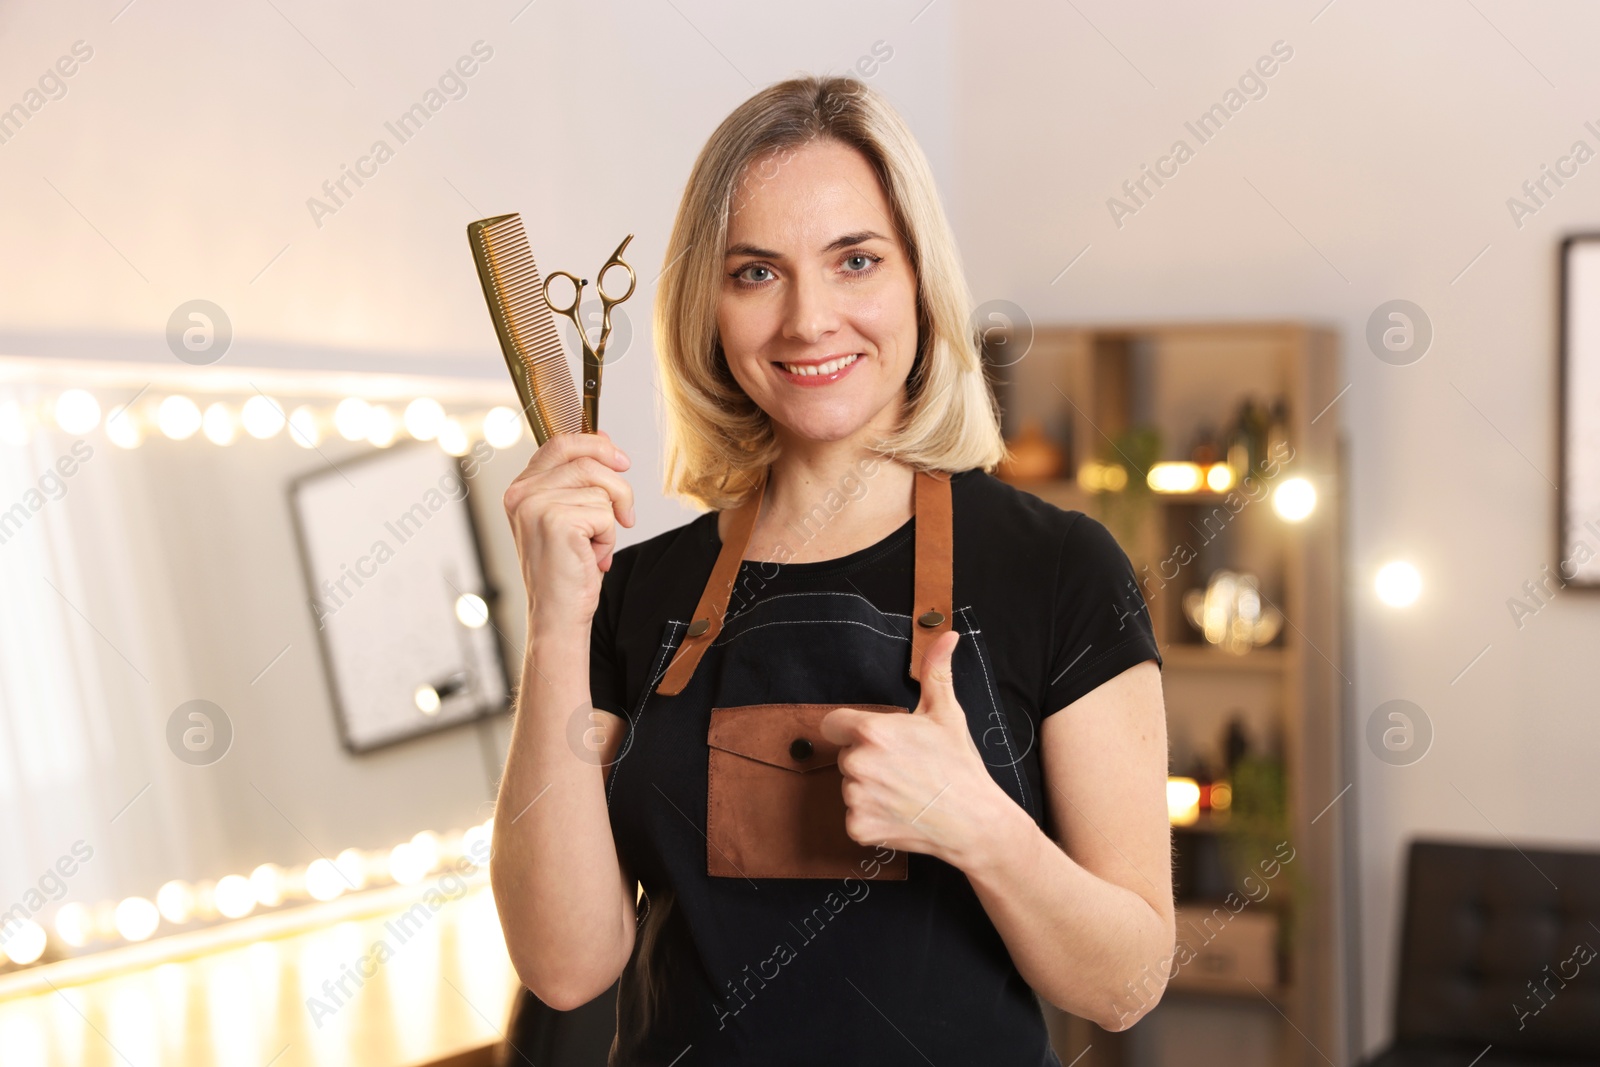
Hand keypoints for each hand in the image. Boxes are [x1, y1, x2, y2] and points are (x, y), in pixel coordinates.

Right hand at [502, 429, 633, 625]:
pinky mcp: (556, 521)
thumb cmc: (565, 570)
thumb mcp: (569, 516)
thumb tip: (605, 442)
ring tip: (593, 545)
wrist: (557, 614)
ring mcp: (536, 505)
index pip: (561, 444)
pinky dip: (608, 537)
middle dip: (617, 487)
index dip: (596, 446)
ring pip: (601, 488)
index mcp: (520, 489)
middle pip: (588, 461)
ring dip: (609, 520)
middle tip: (625, 514)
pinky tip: (591, 557)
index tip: (621, 460)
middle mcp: (522, 493)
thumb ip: (577, 480)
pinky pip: (605, 512)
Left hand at [820, 631, 1013, 869]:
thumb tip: (946, 635)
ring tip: (905, 791)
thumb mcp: (947, 713)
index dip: (854, 730)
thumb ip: (935, 671)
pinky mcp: (858, 828)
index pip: (834, 724)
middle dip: (869, 759)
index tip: (878, 740)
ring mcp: (855, 798)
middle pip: (846, 756)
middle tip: (904, 767)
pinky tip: (901, 813)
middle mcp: (857, 764)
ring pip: (851, 786)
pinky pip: (855, 816)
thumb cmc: (959, 765)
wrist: (974, 822)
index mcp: (872, 731)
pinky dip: (873, 817)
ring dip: (870, 789)